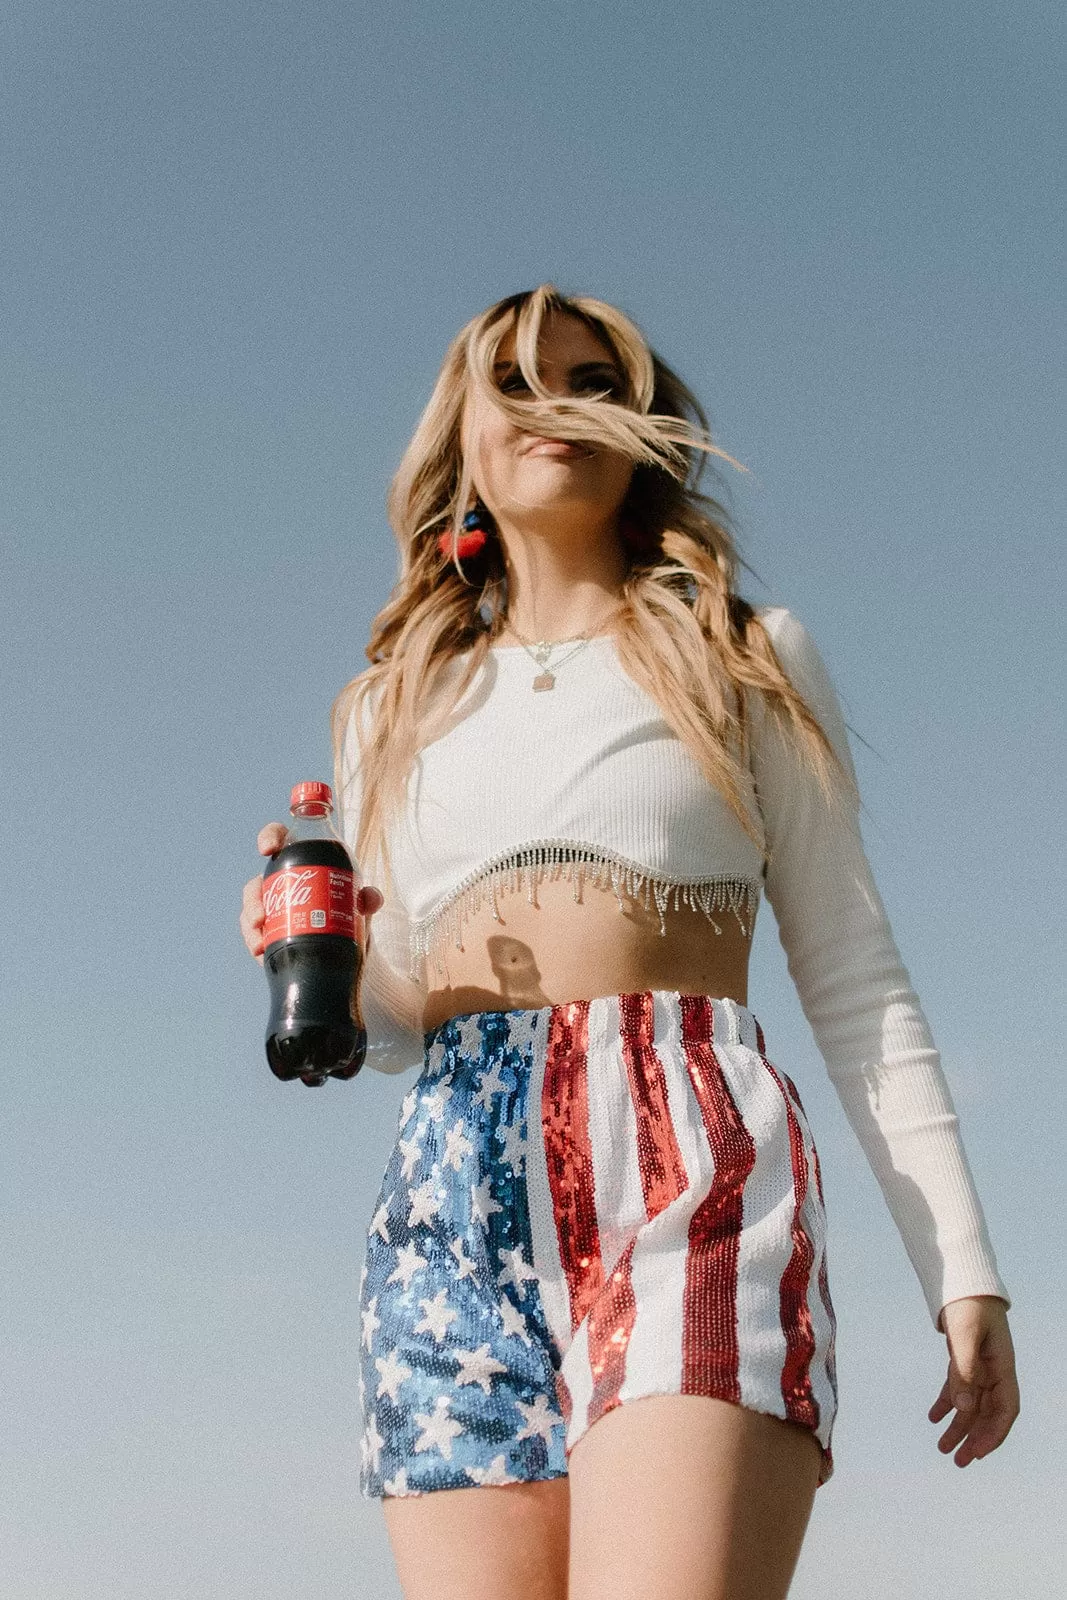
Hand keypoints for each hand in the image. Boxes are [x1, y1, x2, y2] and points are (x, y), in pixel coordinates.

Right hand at [238, 823, 383, 965]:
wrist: (347, 945)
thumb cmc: (350, 912)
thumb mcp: (360, 905)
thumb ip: (368, 899)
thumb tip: (370, 899)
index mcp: (301, 861)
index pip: (279, 839)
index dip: (269, 837)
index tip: (268, 849)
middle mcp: (281, 882)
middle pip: (256, 884)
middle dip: (253, 900)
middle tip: (261, 918)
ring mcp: (272, 908)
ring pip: (252, 911)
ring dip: (250, 927)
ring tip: (260, 943)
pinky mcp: (269, 931)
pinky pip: (254, 935)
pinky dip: (255, 943)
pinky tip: (261, 953)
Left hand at [929, 1295, 1018, 1466]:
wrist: (961, 1277)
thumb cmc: (967, 1302)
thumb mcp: (963, 1334)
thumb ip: (963, 1370)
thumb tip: (963, 1409)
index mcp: (1002, 1365)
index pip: (1006, 1408)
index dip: (994, 1433)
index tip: (977, 1453)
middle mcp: (994, 1369)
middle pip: (988, 1411)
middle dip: (974, 1438)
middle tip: (958, 1461)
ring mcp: (980, 1364)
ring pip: (971, 1403)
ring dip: (959, 1426)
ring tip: (942, 1447)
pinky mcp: (964, 1358)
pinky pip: (958, 1387)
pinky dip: (946, 1403)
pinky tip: (933, 1417)